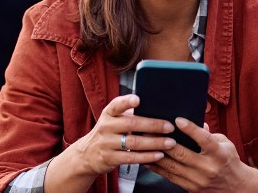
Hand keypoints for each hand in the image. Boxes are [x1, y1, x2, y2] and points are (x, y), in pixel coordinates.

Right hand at [60, 94, 176, 175]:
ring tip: (170, 142)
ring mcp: (106, 143)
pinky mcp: (109, 158)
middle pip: (131, 124)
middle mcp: (106, 127)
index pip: (116, 105)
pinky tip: (159, 155)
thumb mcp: (112, 120)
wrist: (87, 154)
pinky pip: (131, 157)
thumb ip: (127, 114)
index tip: (138, 99)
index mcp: (108, 114)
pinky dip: (147, 157)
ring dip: (154, 143)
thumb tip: (154, 108)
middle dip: (152, 125)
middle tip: (169, 127)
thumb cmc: (107, 133)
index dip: (127, 102)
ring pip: (133, 142)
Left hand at [144, 117, 257, 191]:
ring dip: (156, 154)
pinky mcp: (191, 188)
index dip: (190, 129)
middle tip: (152, 130)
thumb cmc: (228, 161)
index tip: (178, 120)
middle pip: (182, 154)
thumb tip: (196, 121)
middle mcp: (208, 168)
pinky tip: (149, 159)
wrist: (236, 187)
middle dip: (164, 142)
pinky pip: (170, 177)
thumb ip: (209, 133)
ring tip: (146, 143)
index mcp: (219, 154)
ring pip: (172, 166)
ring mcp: (198, 180)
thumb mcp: (225, 144)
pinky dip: (158, 168)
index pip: (204, 139)